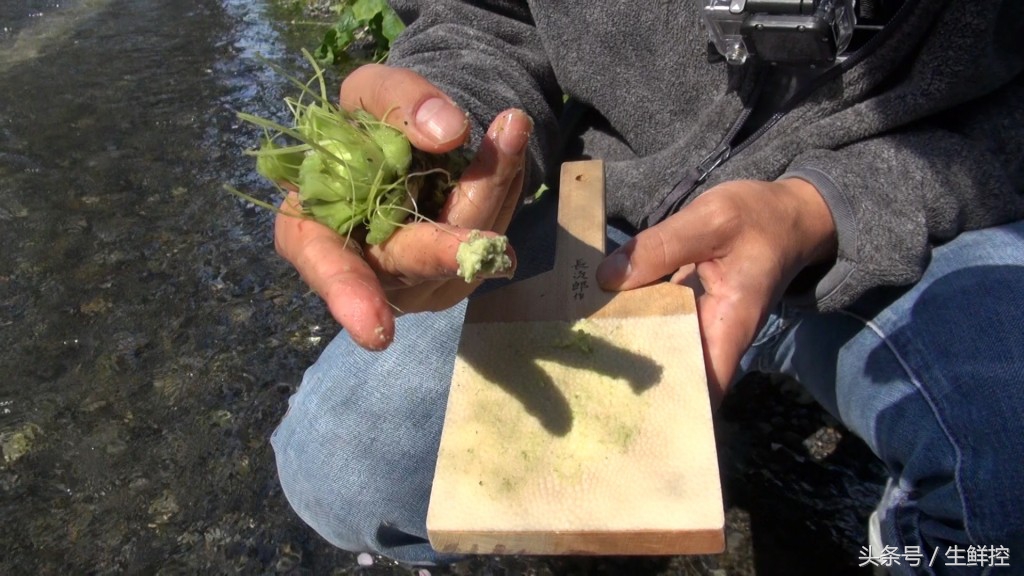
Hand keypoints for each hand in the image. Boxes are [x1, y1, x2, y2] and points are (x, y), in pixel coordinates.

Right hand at [274, 64, 532, 349]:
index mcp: (314, 232)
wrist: (404, 142)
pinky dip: (503, 194)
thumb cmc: (366, 124)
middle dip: (452, 247)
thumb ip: (398, 101)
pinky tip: (507, 152)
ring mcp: (413, 283)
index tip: (376, 332)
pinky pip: (487, 245)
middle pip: (412, 262)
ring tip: (512, 127)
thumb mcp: (370, 91)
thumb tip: (449, 132)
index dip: (349, 296)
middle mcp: (365, 270)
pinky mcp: (453, 280)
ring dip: (492, 193)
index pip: (326, 267)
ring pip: (461, 256)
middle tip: (491, 243)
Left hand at [596, 178, 836, 405]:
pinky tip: (595, 321)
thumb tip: (606, 277)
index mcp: (730, 324)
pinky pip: (657, 326)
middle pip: (673, 374)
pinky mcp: (687, 313)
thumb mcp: (712, 220)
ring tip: (578, 357)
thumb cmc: (759, 219)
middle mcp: (715, 337)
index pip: (702, 386)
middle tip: (582, 382)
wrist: (786, 215)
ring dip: (626, 350)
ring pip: (661, 350)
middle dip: (634, 383)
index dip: (668, 406)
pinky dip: (632, 323)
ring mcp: (700, 327)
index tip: (625, 413)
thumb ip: (660, 246)